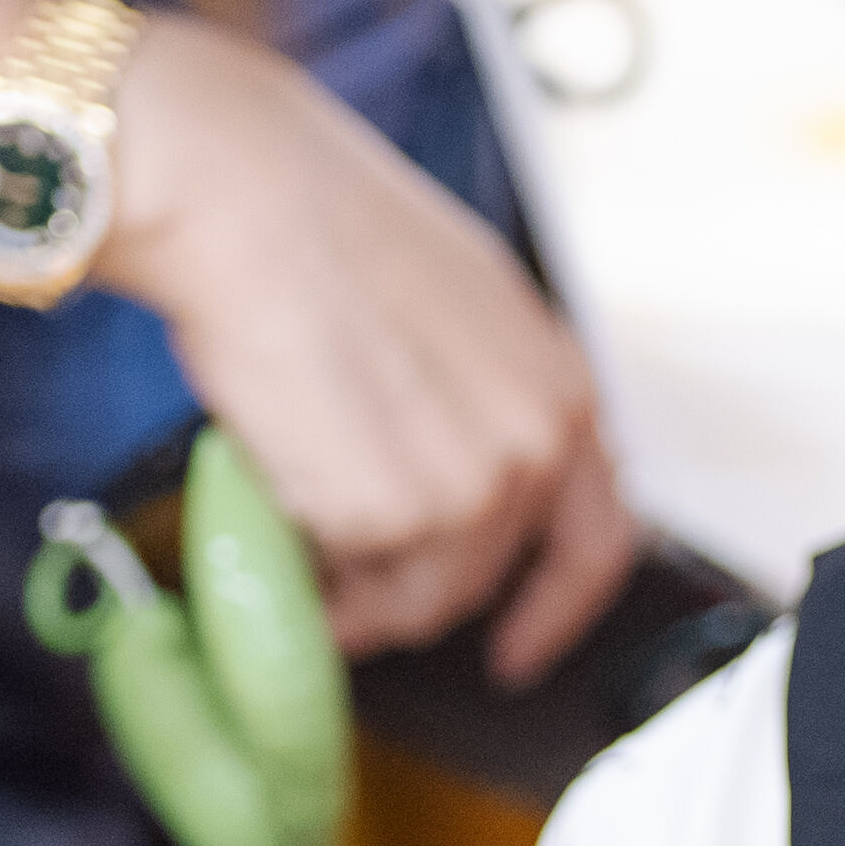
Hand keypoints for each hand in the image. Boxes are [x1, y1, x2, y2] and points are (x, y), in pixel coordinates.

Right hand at [105, 18, 641, 684]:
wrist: (245, 200)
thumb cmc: (319, 227)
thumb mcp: (454, 310)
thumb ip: (478, 398)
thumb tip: (443, 459)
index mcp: (562, 382)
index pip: (599, 538)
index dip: (558, 608)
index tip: (523, 644)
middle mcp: (538, 440)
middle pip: (486, 577)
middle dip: (414, 593)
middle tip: (352, 588)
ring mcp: (475, 486)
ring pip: (418, 595)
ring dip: (356, 590)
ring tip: (295, 542)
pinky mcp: (398, 515)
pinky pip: (355, 585)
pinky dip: (312, 577)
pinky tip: (275, 524)